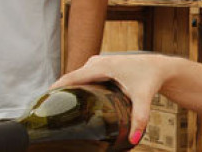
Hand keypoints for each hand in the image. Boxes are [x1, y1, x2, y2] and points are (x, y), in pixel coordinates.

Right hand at [52, 53, 171, 144]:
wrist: (159, 67)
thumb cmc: (150, 79)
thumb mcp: (143, 98)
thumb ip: (139, 118)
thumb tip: (133, 139)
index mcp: (101, 66)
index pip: (71, 77)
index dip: (55, 88)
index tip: (43, 100)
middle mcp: (96, 62)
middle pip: (71, 78)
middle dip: (58, 92)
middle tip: (47, 110)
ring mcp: (97, 62)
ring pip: (76, 78)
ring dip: (67, 89)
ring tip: (56, 107)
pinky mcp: (100, 66)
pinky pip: (82, 77)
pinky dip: (75, 86)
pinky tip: (72, 99)